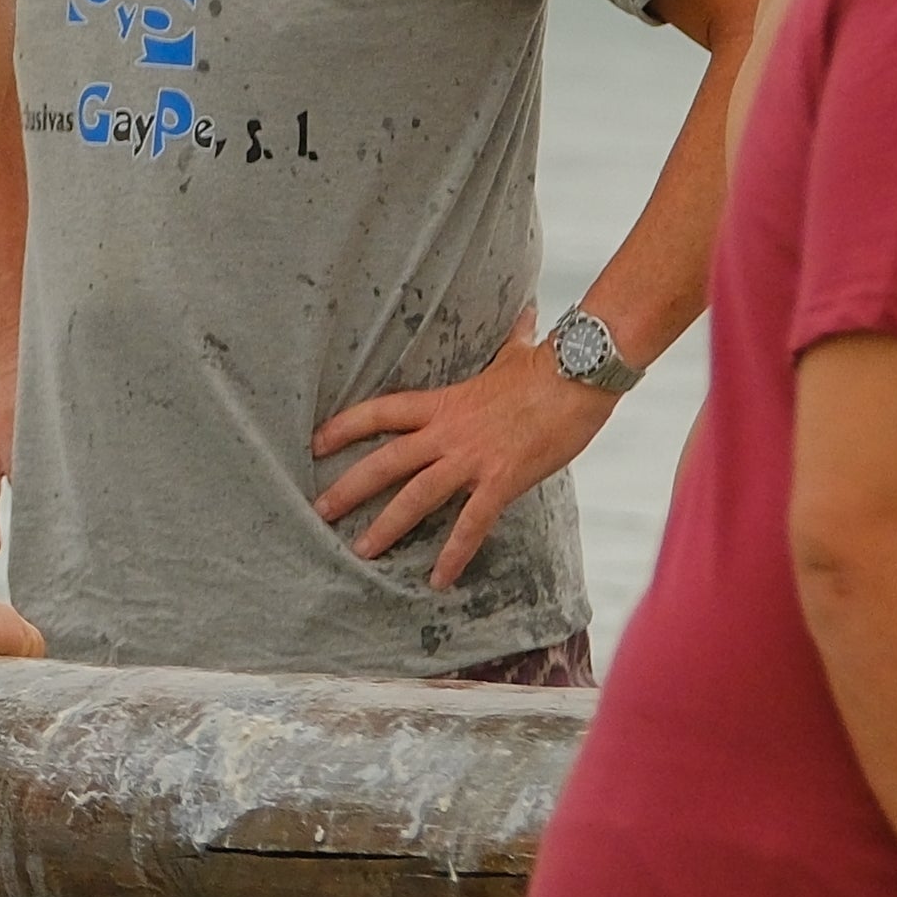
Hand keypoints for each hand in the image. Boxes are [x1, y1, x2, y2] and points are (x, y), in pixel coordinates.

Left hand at [308, 340, 606, 585]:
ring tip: (361, 552)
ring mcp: (471, 458)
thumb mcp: (519, 352)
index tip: (316, 443)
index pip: (381, 412)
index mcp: (444, 403)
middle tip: (318, 511)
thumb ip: (514, 338)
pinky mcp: (501, 481)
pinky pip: (471, 525)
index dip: (345, 427)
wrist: (580, 377)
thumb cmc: (550, 365)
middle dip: (348, 488)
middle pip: (385, 461)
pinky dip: (453, 554)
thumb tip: (528, 316)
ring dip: (386, 526)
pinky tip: (438, 580)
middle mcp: (448, 432)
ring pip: (416, 496)